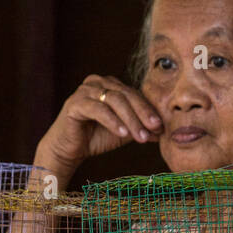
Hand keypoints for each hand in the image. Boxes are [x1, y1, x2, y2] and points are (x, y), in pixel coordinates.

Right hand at [35, 75, 161, 184]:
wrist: (69, 150)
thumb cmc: (95, 138)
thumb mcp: (123, 131)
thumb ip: (140, 127)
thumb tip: (163, 131)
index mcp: (110, 85)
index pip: (134, 94)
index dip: (149, 110)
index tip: (161, 126)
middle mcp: (98, 82)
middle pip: (126, 95)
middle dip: (142, 113)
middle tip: (154, 129)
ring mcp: (85, 91)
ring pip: (114, 101)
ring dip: (130, 119)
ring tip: (141, 137)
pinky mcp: (75, 103)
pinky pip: (98, 109)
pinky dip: (112, 121)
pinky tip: (123, 132)